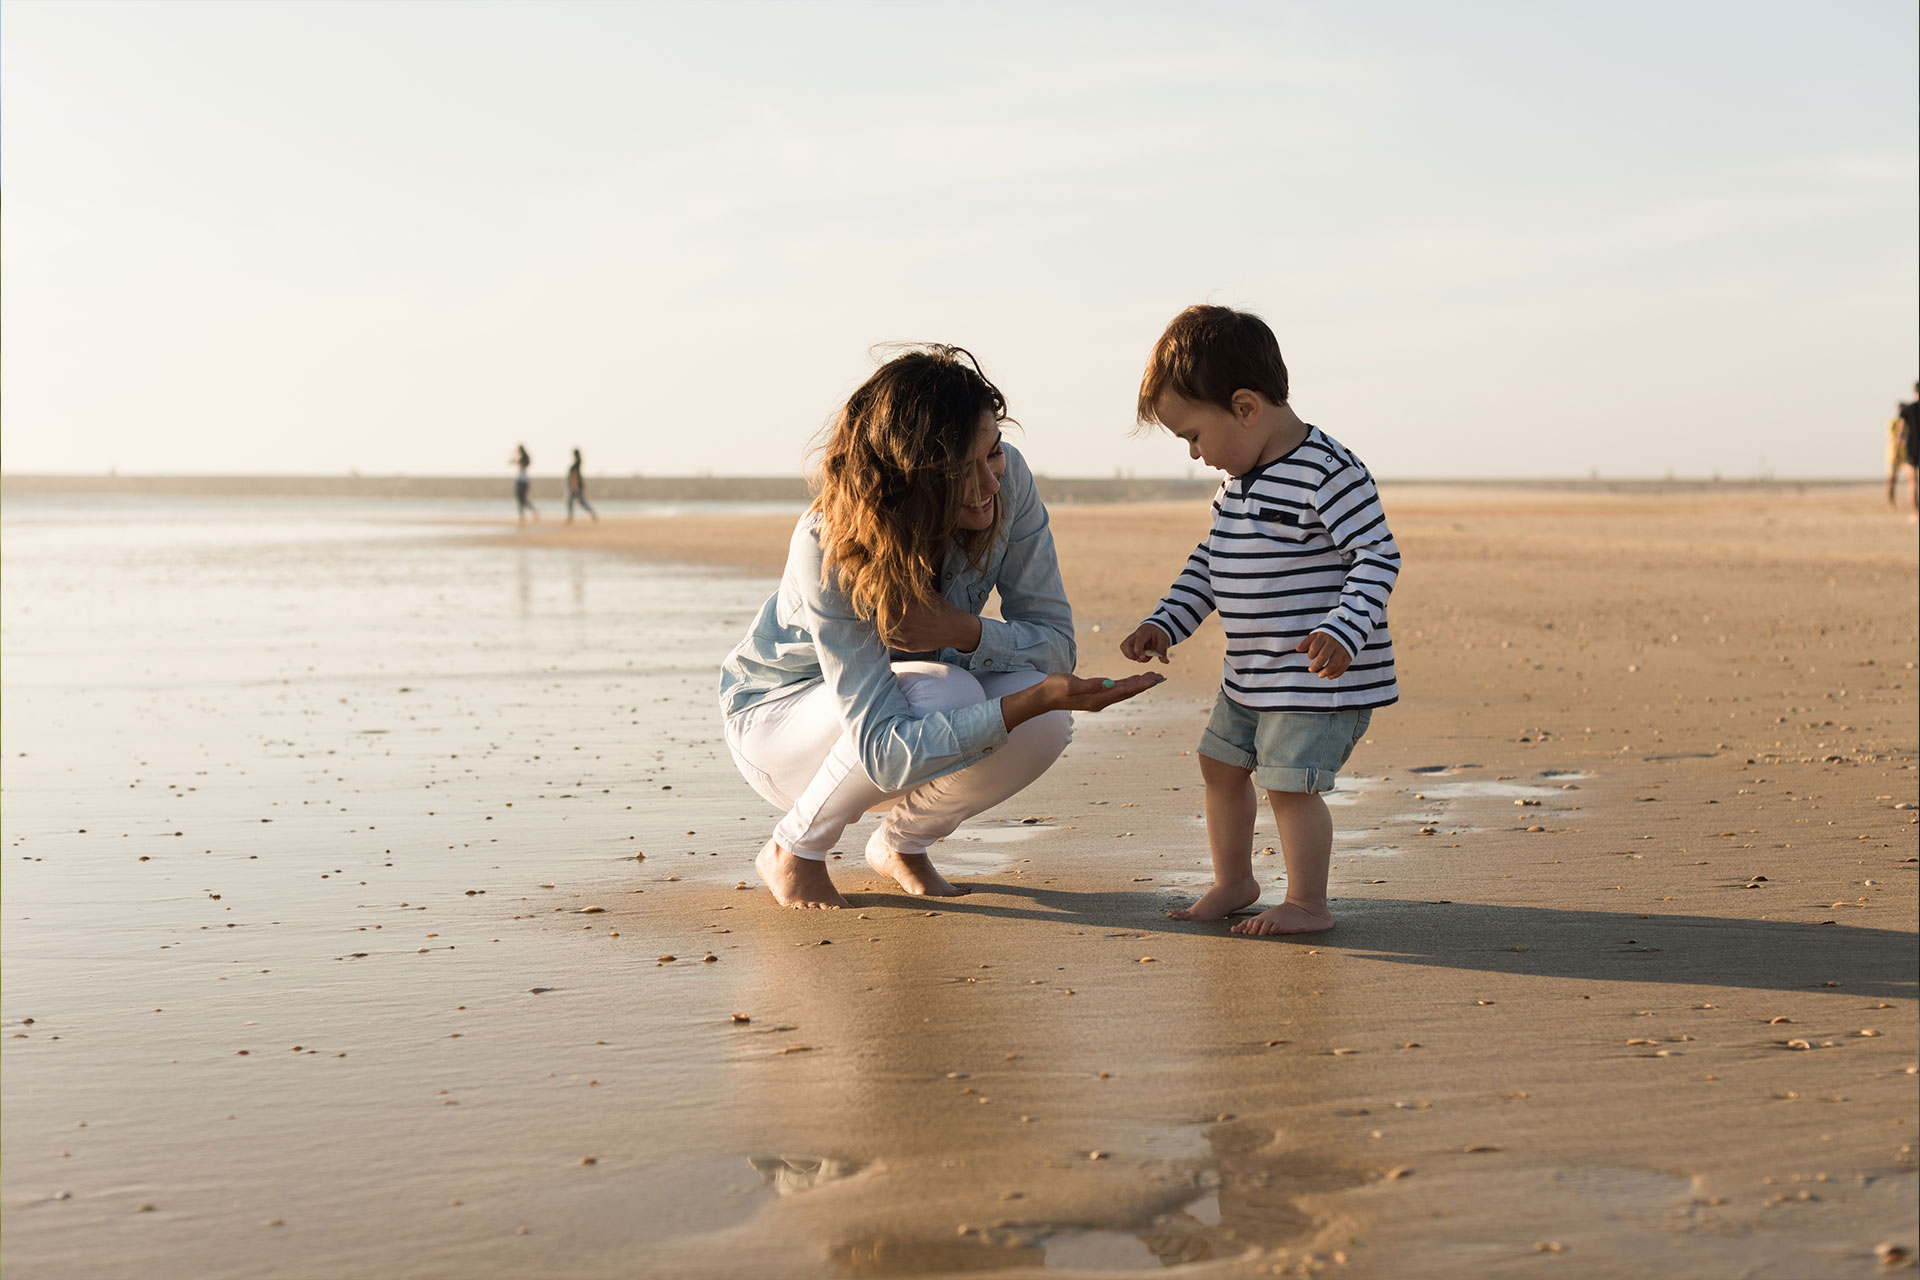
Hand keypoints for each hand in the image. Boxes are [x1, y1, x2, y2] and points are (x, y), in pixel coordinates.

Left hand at [884, 595, 982, 653]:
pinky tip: (890, 629)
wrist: (955, 628)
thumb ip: (908, 589)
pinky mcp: (908, 646)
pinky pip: (890, 641)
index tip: (877, 594)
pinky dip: (888, 635)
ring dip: (883, 623)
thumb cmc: (940, 608)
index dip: (878, 597)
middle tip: (878, 606)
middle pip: (881, 615)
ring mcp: (905, 636)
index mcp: (906, 606)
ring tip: (886, 617)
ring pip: (884, 629)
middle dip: (880, 610)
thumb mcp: (925, 594)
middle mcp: (904, 622)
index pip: (883, 601)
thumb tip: (891, 579)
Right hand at [999, 670, 1164, 731]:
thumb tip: (1110, 683)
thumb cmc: (1055, 688)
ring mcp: (1099, 699)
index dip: (1141, 684)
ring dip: (1139, 684)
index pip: (1125, 690)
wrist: (1043, 697)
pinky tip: (1133, 680)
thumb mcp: (1071, 684)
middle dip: (1145, 684)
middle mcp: (1102, 701)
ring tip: (1153, 678)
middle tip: (1161, 676)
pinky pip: (1116, 690)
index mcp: (1098, 698)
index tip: (1155, 678)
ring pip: (1124, 691)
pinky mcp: (1095, 695)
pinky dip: (1128, 684)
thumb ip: (1091, 684)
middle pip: (1128, 692)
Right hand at [1120, 622, 1170, 663]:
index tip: (1143, 658)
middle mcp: (1135, 635)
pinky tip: (1139, 656)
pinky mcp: (1130, 642)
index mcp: (1143, 633)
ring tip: (1140, 658)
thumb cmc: (1159, 634)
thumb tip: (1165, 662)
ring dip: (1130, 655)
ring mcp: (1131, 638)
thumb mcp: (1163, 641)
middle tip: (1140, 659)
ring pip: (1123, 647)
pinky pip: (1125, 649)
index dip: (1138, 652)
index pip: (1137, 643)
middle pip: (1125, 645)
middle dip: (1131, 655)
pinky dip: (1130, 655)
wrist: (1155, 628)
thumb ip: (1163, 651)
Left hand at [1295, 630, 1351, 679]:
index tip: (1310, 657)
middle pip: (1324, 656)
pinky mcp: (1349, 655)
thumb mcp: (1316, 635)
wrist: (1346, 630)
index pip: (1315, 647)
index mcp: (1324, 637)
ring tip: (1320, 675)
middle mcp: (1334, 643)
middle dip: (1316, 665)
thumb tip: (1297, 649)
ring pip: (1334, 663)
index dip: (1311, 654)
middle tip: (1311, 670)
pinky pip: (1343, 666)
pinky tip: (1330, 676)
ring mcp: (1342, 649)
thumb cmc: (1327, 635)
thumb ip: (1307, 642)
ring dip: (1326, 671)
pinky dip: (1337, 673)